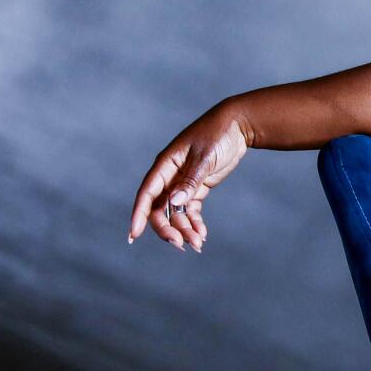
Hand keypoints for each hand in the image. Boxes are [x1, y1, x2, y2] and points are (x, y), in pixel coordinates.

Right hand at [127, 101, 251, 251]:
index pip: (146, 194)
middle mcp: (169, 177)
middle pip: (159, 208)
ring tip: (198, 243)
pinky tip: (202, 235)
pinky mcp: (197, 188)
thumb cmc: (216, 135)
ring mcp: (182, 183)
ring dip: (184, 229)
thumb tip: (174, 202)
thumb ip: (190, 180)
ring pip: (176, 213)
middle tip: (181, 244)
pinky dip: (195, 223)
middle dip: (167, 228)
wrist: (236, 126)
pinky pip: (190, 210)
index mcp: (165, 165)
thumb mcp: (204, 157)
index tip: (133, 235)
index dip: (138, 215)